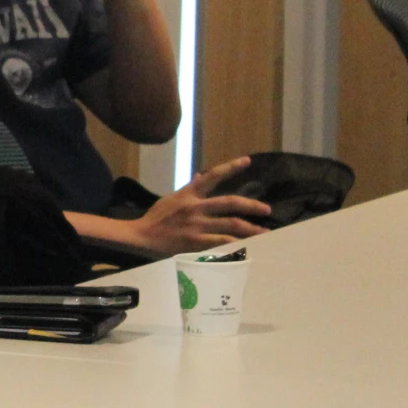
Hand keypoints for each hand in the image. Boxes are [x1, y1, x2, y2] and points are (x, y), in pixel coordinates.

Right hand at [123, 156, 270, 254]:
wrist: (141, 236)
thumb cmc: (155, 217)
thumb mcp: (171, 198)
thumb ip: (189, 188)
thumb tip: (201, 175)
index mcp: (189, 194)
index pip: (212, 176)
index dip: (231, 167)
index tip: (247, 161)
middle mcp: (196, 207)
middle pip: (230, 203)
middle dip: (251, 205)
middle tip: (267, 210)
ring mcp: (197, 225)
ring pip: (231, 225)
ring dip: (251, 229)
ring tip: (265, 233)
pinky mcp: (196, 242)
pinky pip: (221, 242)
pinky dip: (236, 244)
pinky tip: (248, 247)